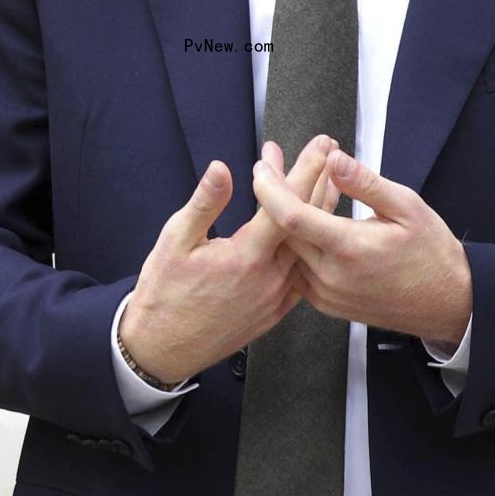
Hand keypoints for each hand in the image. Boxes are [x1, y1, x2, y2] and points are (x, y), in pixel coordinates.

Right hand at [119, 138, 338, 385]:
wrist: (163, 347)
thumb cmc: (165, 294)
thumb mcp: (174, 241)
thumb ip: (204, 204)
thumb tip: (221, 169)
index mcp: (245, 257)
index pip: (286, 205)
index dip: (305, 171)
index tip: (319, 148)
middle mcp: (269, 278)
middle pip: (307, 223)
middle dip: (319, 183)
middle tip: (330, 154)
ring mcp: (275, 298)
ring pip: (310, 249)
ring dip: (320, 214)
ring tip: (329, 185)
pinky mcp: (275, 312)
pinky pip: (303, 275)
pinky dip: (312, 248)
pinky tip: (314, 235)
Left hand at [253, 145, 471, 344]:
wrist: (447, 304)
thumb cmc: (431, 253)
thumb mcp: (407, 207)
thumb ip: (366, 184)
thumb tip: (333, 160)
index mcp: (349, 248)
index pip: (291, 216)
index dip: (270, 188)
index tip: (261, 166)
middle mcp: (331, 275)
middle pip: (284, 230)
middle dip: (275, 193)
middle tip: (273, 163)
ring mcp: (326, 293)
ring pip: (289, 249)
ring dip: (286, 217)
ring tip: (290, 183)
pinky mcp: (326, 303)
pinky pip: (299, 267)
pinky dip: (299, 241)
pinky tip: (306, 217)